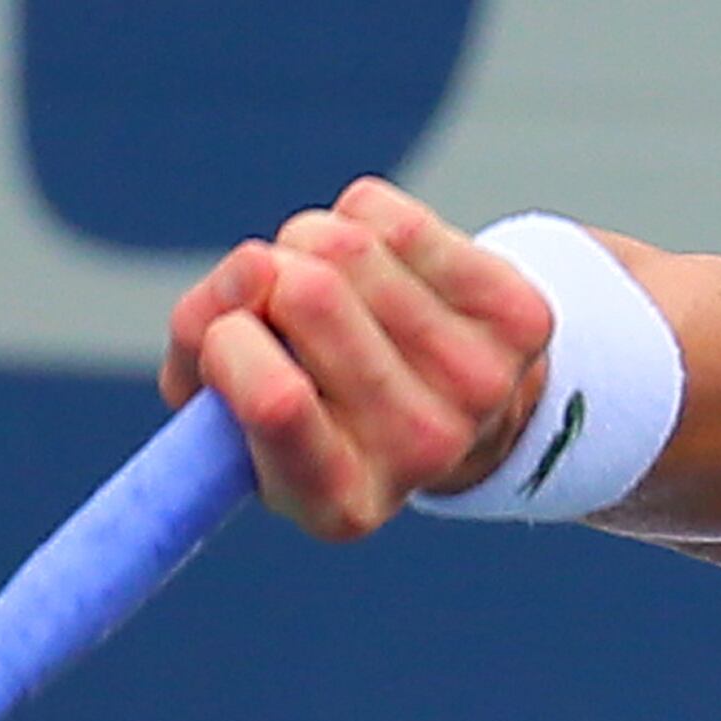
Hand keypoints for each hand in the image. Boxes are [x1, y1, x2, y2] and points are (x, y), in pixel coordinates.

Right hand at [159, 177, 556, 540]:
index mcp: (338, 503)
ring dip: (305, 243)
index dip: (228, 344)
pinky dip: (359, 220)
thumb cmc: (317, 405)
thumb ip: (201, 359)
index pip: (276, 403)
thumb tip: (231, 294)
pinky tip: (379, 268)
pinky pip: (388, 216)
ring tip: (328, 286)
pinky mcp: (520, 319)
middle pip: (305, 294)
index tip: (226, 335)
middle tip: (271, 300)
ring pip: (344, 245)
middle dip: (261, 276)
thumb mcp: (236, 409)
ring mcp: (481, 386)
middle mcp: (420, 454)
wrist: (450, 407)